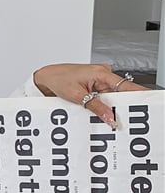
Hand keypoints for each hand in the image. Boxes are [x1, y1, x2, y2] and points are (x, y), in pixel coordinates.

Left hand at [33, 63, 147, 127]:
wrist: (46, 78)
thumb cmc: (58, 80)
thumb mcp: (77, 96)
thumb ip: (95, 106)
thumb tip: (110, 117)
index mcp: (101, 73)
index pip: (125, 85)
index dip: (137, 94)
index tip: (145, 102)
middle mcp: (103, 75)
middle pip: (119, 94)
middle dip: (120, 107)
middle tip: (120, 119)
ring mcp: (99, 82)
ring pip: (111, 98)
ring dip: (109, 108)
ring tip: (104, 116)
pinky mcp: (95, 88)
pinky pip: (104, 99)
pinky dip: (102, 106)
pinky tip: (99, 113)